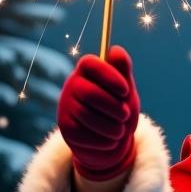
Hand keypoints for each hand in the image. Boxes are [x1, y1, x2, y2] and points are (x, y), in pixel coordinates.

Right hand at [57, 45, 140, 181]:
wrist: (114, 140)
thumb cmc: (121, 109)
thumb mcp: (126, 91)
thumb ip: (123, 71)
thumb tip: (116, 50)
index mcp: (88, 71)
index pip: (90, 63)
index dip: (109, 76)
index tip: (126, 91)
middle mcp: (72, 85)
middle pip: (90, 93)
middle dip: (114, 107)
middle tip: (126, 115)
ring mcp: (66, 106)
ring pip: (87, 116)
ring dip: (112, 127)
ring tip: (120, 130)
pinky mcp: (65, 127)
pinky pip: (83, 134)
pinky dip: (103, 141)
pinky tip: (110, 141)